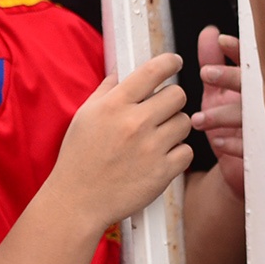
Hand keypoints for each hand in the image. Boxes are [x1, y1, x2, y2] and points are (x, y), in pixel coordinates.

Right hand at [55, 52, 192, 228]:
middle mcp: (134, 123)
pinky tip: (160, 157)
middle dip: (172, 100)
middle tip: (162, 111)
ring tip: (157, 137)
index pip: (153, 71)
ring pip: (185, 122)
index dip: (169, 62)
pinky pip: (187, 151)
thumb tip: (122, 69)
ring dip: (175, 127)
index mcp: (114, 105)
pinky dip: (178, 154)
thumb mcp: (85, 116)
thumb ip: (107, 91)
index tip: (174, 62)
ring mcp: (150, 148)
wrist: (77, 201)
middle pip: (178, 94)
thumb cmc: (79, 157)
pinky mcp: (162, 172)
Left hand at [194, 28, 243, 198]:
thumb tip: (209, 33)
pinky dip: (234, 143)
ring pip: (247, 116)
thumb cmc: (230, 123)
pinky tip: (219, 140)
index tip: (222, 42)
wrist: (238, 167)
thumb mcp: (217, 90)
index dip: (237, 50)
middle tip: (206, 73)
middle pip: (249, 85)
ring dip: (223, 115)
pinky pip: (250, 146)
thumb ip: (212, 61)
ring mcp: (262, 125)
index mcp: (252, 85)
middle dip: (229, 77)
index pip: (250, 62)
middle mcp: (260, 102)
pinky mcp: (259, 150)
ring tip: (199, 119)